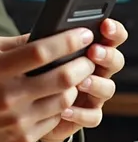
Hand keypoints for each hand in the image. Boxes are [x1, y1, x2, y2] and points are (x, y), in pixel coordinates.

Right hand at [0, 27, 95, 141]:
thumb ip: (13, 42)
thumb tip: (46, 34)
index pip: (40, 52)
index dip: (68, 41)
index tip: (83, 34)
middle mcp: (8, 96)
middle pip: (61, 77)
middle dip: (83, 64)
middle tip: (89, 57)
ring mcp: (17, 120)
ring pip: (64, 100)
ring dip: (75, 86)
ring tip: (75, 76)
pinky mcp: (24, 139)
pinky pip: (55, 119)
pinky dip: (61, 106)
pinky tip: (58, 96)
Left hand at [40, 18, 126, 141]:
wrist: (26, 104)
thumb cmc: (32, 70)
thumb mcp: (35, 51)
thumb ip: (44, 40)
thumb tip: (44, 30)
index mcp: (87, 49)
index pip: (110, 36)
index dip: (113, 30)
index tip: (105, 25)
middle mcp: (95, 70)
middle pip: (115, 61)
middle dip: (108, 55)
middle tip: (93, 51)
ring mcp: (93, 93)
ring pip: (108, 88)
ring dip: (97, 84)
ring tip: (80, 83)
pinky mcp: (85, 115)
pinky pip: (93, 116)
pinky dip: (81, 113)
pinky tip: (65, 109)